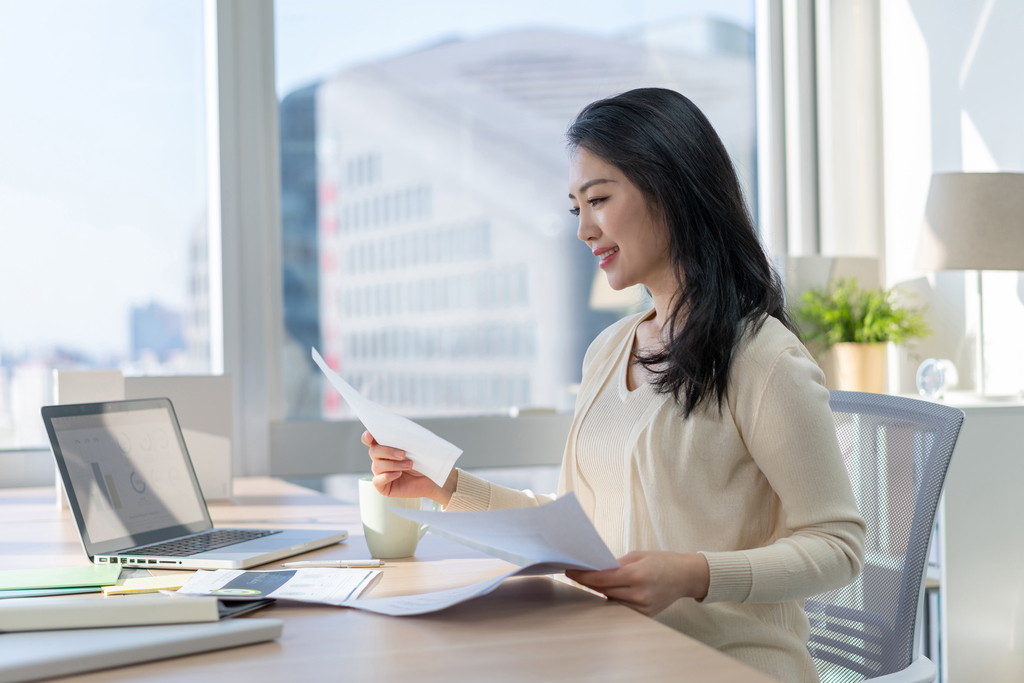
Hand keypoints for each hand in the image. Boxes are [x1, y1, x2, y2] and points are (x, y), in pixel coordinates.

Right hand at [361, 431, 456, 505]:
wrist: (432, 480)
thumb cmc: (424, 462)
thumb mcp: (415, 448)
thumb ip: (405, 440)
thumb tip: (400, 433)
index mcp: (386, 447)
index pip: (370, 440)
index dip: (367, 437)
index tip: (370, 434)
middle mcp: (381, 459)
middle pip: (373, 451)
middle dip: (387, 451)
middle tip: (403, 454)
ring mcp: (380, 473)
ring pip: (376, 465)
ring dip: (393, 464)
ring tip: (409, 465)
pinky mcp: (383, 487)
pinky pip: (377, 481)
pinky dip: (387, 476)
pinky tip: (399, 474)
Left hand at [565, 551, 709, 616]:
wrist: (686, 576)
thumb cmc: (662, 561)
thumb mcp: (638, 555)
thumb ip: (616, 564)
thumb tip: (595, 569)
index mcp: (637, 575)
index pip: (602, 579)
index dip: (583, 576)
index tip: (570, 571)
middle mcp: (640, 594)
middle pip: (604, 591)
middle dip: (589, 582)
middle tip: (577, 573)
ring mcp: (643, 607)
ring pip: (611, 601)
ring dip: (601, 591)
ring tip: (592, 581)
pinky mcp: (645, 615)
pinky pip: (622, 607)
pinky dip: (614, 599)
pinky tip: (609, 591)